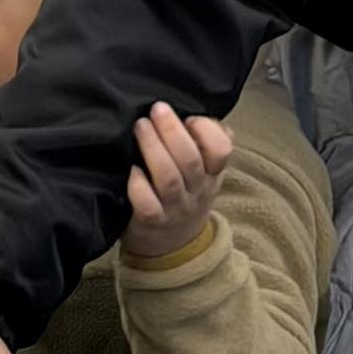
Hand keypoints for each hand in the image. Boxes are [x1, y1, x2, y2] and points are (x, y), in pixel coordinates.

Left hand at [122, 103, 231, 259]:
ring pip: (169, 179)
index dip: (208, 131)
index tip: (190, 115)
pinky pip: (148, 205)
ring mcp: (174, 207)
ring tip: (140, 126)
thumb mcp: (203, 169)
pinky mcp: (151, 221)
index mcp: (211, 173)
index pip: (223, 152)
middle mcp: (196, 190)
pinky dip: (138, 186)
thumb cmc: (184, 191)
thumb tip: (207, 113)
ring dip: (154, 150)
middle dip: (173, 132)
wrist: (173, 244)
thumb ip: (206, 141)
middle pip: (191, 161)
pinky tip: (129, 169)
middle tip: (157, 109)